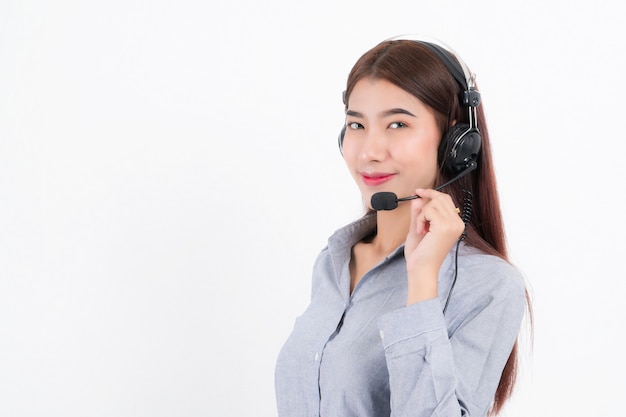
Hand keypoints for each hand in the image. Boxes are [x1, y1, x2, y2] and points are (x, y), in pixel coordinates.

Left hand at [404, 188, 464, 304]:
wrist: (421, 269)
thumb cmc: (420, 254)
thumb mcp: (418, 228)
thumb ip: (419, 213)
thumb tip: (418, 197)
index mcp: (455, 224)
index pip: (446, 200)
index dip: (431, 194)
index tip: (418, 192)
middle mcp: (457, 223)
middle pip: (441, 198)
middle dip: (425, 205)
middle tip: (417, 215)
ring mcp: (453, 224)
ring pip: (434, 203)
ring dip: (421, 214)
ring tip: (421, 229)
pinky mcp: (445, 226)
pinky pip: (428, 210)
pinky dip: (420, 218)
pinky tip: (421, 231)